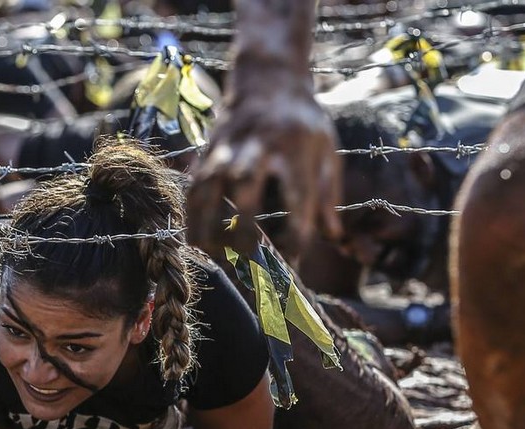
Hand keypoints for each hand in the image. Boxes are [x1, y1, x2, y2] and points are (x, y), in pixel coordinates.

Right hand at [187, 75, 341, 256]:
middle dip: (243, 222)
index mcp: (295, 145)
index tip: (296, 254)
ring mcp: (229, 145)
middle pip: (246, 183)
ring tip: (212, 254)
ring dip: (208, 221)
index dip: (297, 227)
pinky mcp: (210, 149)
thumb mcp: (326, 148)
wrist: (269, 77)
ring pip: (210, 184)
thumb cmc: (303, 121)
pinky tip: (196, 239)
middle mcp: (259, 144)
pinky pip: (195, 182)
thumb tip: (332, 234)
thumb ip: (329, 192)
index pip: (298, 192)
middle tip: (248, 256)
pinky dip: (192, 213)